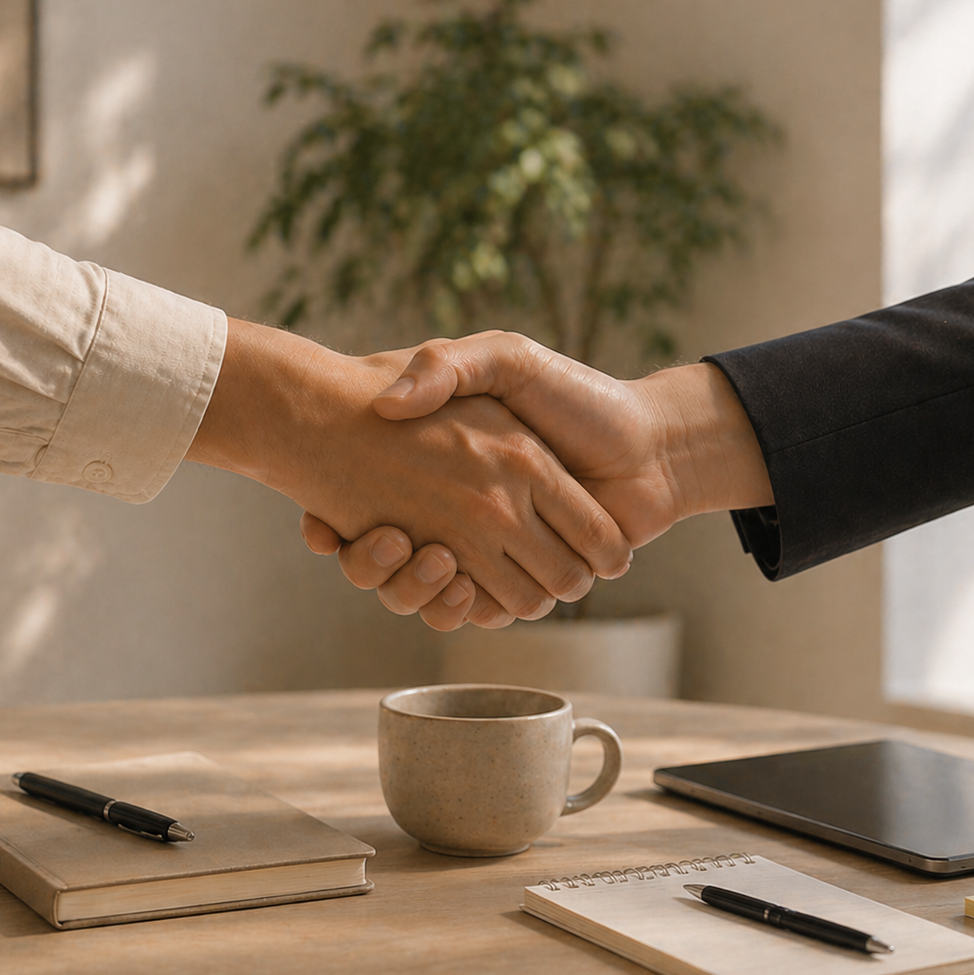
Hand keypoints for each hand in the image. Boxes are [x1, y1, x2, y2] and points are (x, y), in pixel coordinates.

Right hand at [302, 331, 773, 617]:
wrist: (650, 445)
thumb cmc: (579, 396)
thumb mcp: (507, 360)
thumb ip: (449, 365)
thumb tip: (389, 405)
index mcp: (444, 468)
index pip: (361, 504)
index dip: (334, 519)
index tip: (324, 520)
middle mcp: (459, 516)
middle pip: (384, 563)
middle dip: (371, 563)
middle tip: (383, 538)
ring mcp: (488, 555)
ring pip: (422, 596)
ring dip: (414, 588)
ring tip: (429, 554)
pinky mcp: (519, 585)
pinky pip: (472, 614)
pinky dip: (461, 608)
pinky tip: (461, 580)